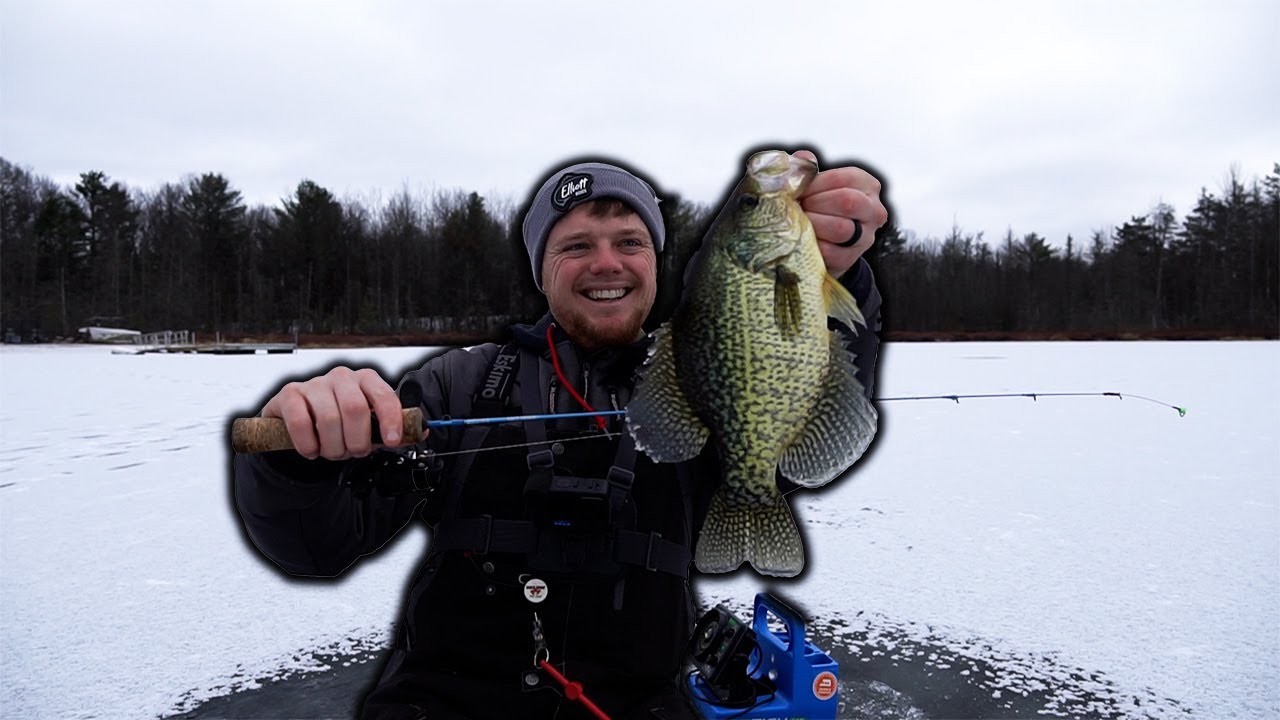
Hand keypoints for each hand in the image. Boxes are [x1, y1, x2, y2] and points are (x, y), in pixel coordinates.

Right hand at [259, 366, 409, 459]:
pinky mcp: (290, 395)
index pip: (384, 396)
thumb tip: (421, 431)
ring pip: (328, 419)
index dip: (391, 420)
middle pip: (355, 409)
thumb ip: (394, 429)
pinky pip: (300, 422)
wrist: (301, 420)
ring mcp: (314, 384)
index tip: (392, 441)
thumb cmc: (340, 420)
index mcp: (366, 380)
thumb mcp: (369, 425)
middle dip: (357, 440)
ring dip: (333, 447)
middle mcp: (341, 377)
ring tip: (333, 452)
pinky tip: (312, 449)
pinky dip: (309, 445)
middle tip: (355, 452)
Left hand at [794, 149, 888, 276]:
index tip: (798, 190)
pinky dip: (811, 244)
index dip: (815, 184)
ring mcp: (865, 237)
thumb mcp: (815, 186)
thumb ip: (807, 170)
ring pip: (841, 228)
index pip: (843, 178)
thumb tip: (804, 159)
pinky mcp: (850, 258)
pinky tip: (802, 238)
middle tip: (800, 207)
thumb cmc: (817, 207)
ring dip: (813, 224)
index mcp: (867, 185)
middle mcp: (874, 210)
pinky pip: (829, 251)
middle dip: (816, 203)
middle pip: (847, 201)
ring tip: (800, 222)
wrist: (821, 246)